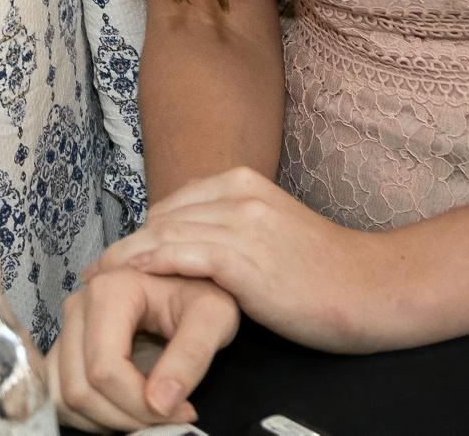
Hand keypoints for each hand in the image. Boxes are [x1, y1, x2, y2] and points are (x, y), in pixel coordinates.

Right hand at [49, 268, 238, 429]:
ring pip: (66, 396)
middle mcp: (78, 306)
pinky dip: (90, 414)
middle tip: (168, 416)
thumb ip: (190, 357)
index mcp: (109, 291)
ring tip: (149, 413)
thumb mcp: (212, 318)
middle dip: (126, 416)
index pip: (105, 370)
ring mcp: (68, 327)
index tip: (179, 410)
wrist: (191, 283)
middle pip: (82, 388)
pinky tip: (125, 408)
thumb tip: (160, 403)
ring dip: (107, 419)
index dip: (139, 404)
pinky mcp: (66, 346)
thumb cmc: (202, 294)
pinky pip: (60, 394)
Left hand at [88, 167, 415, 353]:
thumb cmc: (324, 271)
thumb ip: (232, 226)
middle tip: (97, 271)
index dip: (143, 231)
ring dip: (126, 258)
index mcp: (242, 180)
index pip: (173, 203)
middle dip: (128, 245)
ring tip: (99, 280)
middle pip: (162, 216)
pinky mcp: (242, 257)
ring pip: (163, 234)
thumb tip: (190, 242)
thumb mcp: (271, 230)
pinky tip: (127, 280)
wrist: (371, 288)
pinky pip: (179, 255)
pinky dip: (148, 266)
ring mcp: (240, 222)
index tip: (119, 256)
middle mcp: (238, 192)